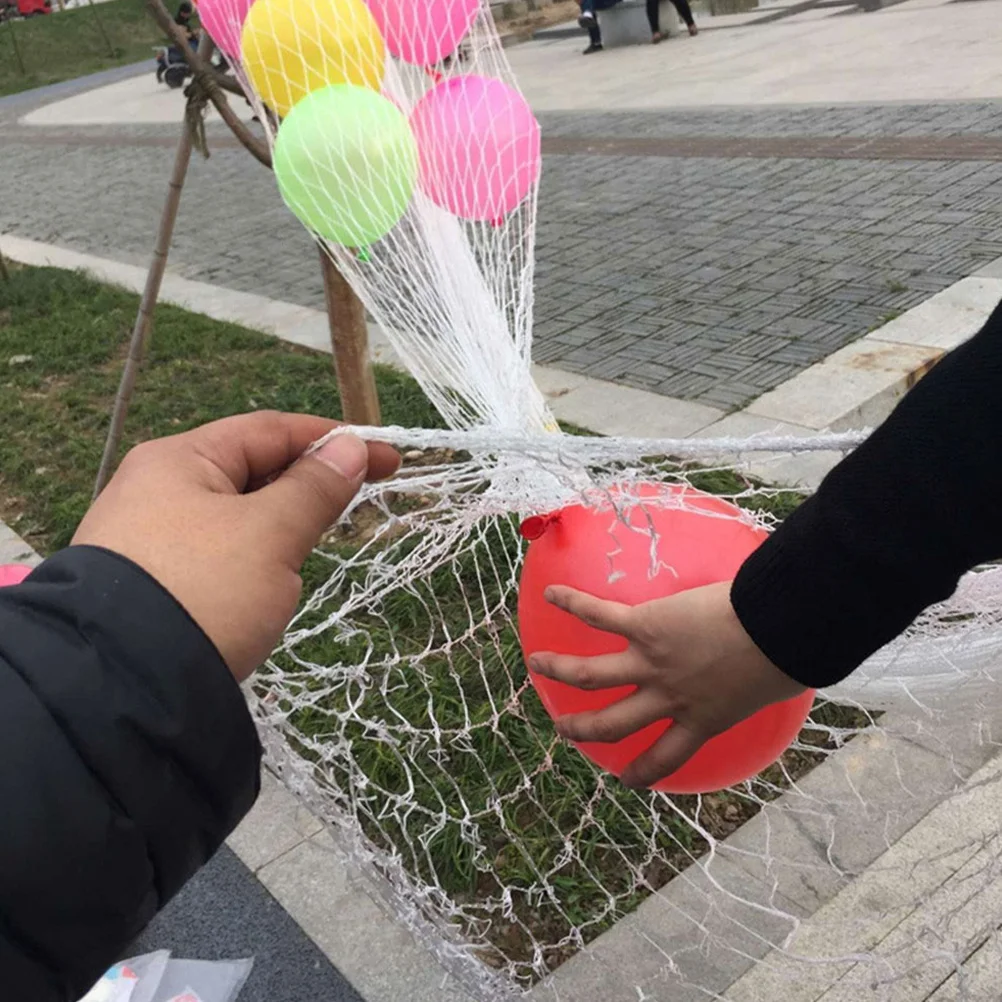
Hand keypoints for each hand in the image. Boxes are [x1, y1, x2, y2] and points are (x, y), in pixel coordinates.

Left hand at [73, 412, 398, 680]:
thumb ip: (315, 488)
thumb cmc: (204, 590)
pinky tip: (267, 586)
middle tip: (358, 508)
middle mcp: (157, 489)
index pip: (270, 430)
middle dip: (307, 487)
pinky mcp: (154, 584)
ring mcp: (150, 539)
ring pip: (237, 518)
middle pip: (251, 471)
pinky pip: (218, 555)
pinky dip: (253, 560)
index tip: (388, 459)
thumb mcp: (270, 534)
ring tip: (307, 554)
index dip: (333, 441)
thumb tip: (351, 448)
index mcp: (180, 460)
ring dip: (281, 528)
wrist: (121, 688)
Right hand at [529, 582, 806, 787]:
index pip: (666, 756)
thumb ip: (763, 687)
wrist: (776, 628)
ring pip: (590, 675)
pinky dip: (572, 604)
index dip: (644, 772)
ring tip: (537, 665)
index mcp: (702, 718)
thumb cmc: (787, 655)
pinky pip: (600, 616)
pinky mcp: (644, 626)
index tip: (627, 779)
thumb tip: (790, 670)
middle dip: (583, 730)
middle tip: (564, 728)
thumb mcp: (777, 686)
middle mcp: (668, 698)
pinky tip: (551, 593)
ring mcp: (651, 663)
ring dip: (559, 670)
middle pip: (612, 724)